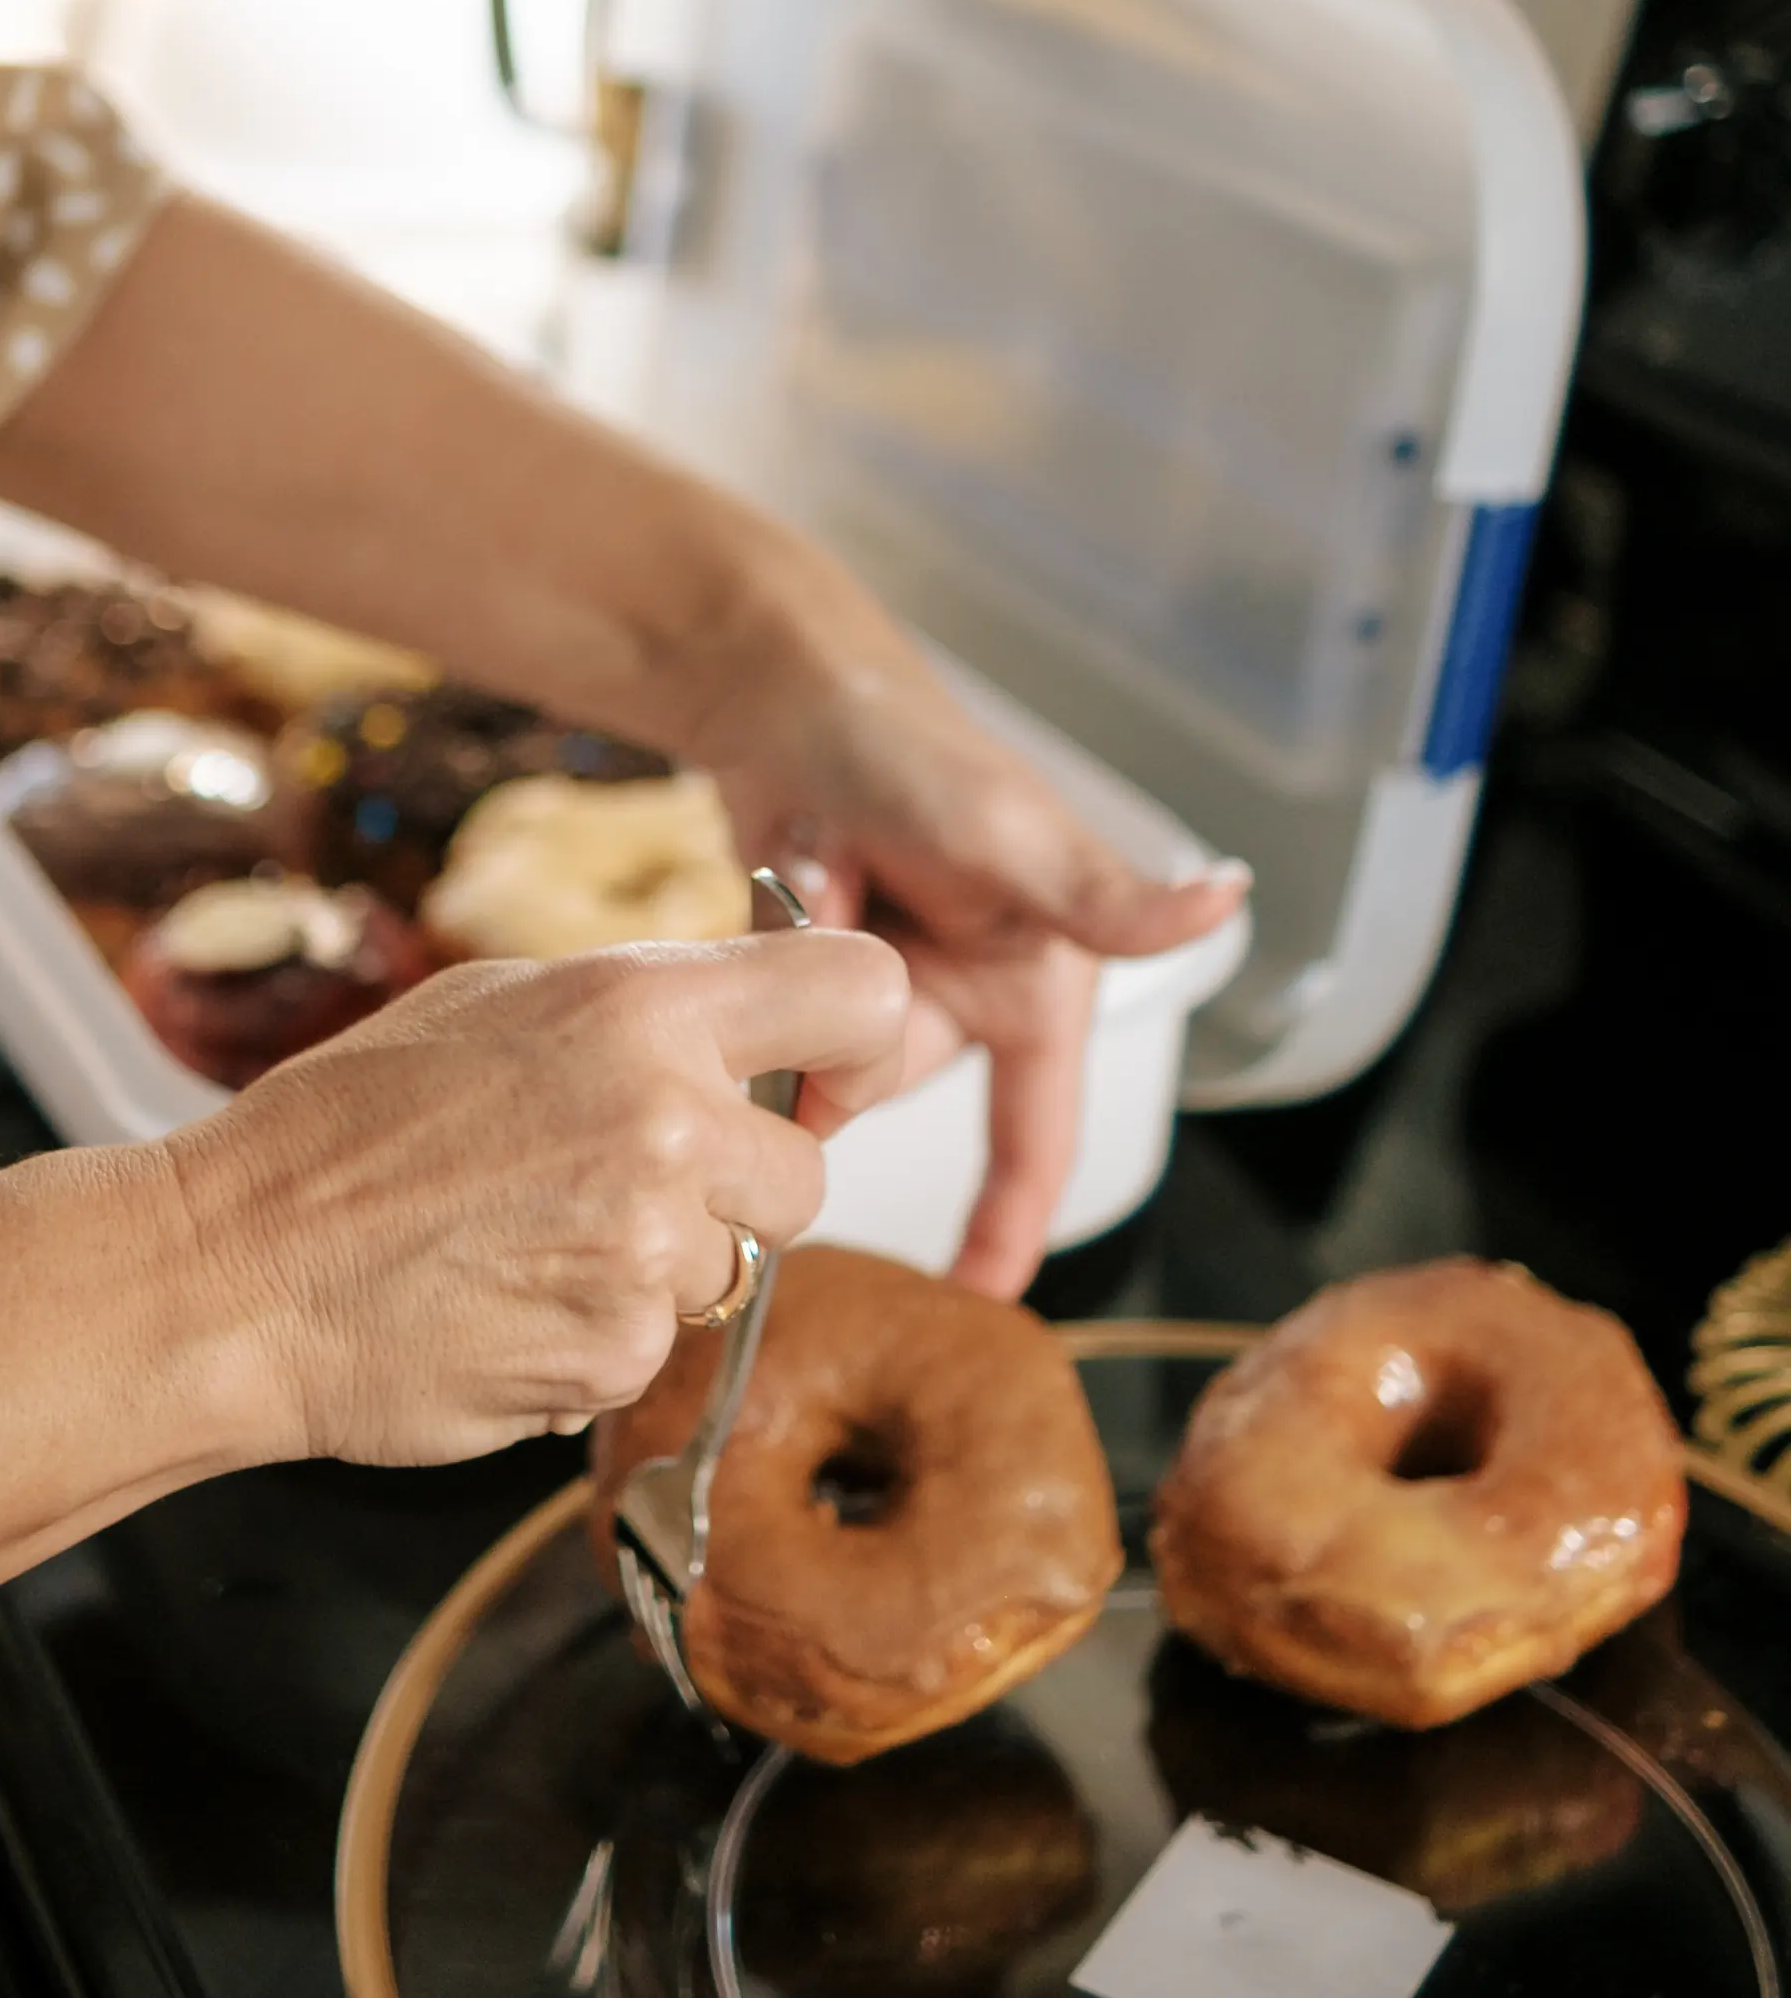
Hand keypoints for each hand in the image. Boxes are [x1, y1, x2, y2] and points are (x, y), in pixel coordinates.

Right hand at [181, 930, 908, 1463]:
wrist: (236, 1271)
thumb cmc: (338, 1131)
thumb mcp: (490, 1004)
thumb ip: (633, 1011)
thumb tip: (735, 1019)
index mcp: (638, 1008)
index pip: (859, 991)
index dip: (854, 1039)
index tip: (820, 1073)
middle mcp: (665, 1119)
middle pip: (807, 1171)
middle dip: (734, 1189)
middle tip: (613, 1185)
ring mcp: (650, 1248)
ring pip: (731, 1269)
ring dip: (654, 1270)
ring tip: (526, 1243)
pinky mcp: (622, 1355)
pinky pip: (658, 1347)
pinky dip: (597, 1338)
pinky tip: (505, 1303)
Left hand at [703, 610, 1246, 1301]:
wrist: (786, 694)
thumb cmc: (915, 747)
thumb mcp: (1013, 832)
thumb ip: (1108, 896)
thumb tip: (1226, 899)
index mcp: (1038, 984)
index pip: (1038, 1135)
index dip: (1011, 1225)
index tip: (980, 1303)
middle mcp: (964, 995)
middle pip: (892, 1085)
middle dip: (852, 1024)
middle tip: (847, 896)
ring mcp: (879, 987)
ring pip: (820, 1060)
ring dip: (806, 973)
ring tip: (817, 862)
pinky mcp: (808, 974)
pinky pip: (772, 1019)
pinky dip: (772, 950)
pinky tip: (786, 872)